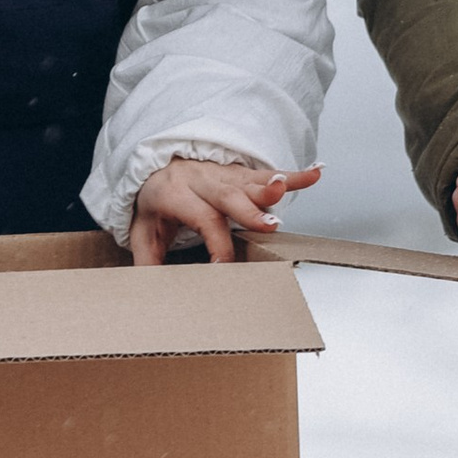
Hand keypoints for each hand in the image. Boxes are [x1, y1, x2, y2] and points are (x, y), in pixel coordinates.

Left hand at [130, 159, 321, 264]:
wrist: (156, 167)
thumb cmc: (155, 202)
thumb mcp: (142, 230)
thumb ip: (147, 259)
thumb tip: (149, 290)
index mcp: (176, 195)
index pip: (201, 219)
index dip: (216, 243)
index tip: (225, 267)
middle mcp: (202, 180)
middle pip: (228, 195)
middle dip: (250, 210)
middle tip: (270, 225)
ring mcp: (223, 174)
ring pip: (251, 180)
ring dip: (272, 185)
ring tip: (287, 187)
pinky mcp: (240, 172)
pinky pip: (267, 173)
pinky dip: (294, 174)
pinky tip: (316, 173)